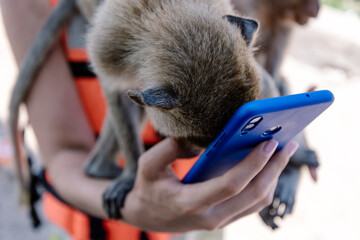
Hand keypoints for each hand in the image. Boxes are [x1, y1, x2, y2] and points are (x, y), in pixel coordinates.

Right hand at [121, 138, 297, 231]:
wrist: (148, 217)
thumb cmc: (148, 188)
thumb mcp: (148, 165)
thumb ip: (169, 148)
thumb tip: (198, 137)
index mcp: (192, 203)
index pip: (231, 184)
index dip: (252, 164)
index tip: (269, 142)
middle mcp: (211, 217)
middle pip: (253, 194)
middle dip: (274, 168)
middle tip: (287, 143)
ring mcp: (221, 220)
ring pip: (258, 201)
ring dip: (274, 176)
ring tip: (284, 151)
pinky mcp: (226, 218)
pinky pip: (253, 203)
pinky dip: (266, 184)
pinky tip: (270, 165)